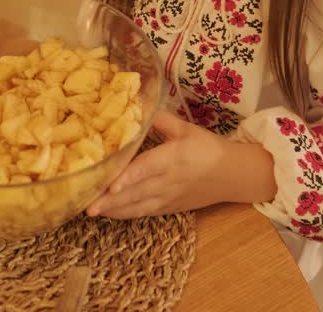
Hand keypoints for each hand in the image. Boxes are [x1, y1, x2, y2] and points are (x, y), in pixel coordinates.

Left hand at [86, 111, 230, 218]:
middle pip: (136, 192)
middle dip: (111, 201)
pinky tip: (110, 214)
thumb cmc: (209, 148)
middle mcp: (168, 181)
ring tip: (93, 211)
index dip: (127, 178)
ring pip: (139, 206)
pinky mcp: (171, 207)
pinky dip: (127, 214)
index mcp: (173, 158)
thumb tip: (136, 107)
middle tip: (87, 205)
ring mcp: (169, 197)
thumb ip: (160, 119)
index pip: (146, 169)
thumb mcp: (186, 128)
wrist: (234, 174)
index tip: (109, 186)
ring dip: (115, 211)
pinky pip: (146, 212)